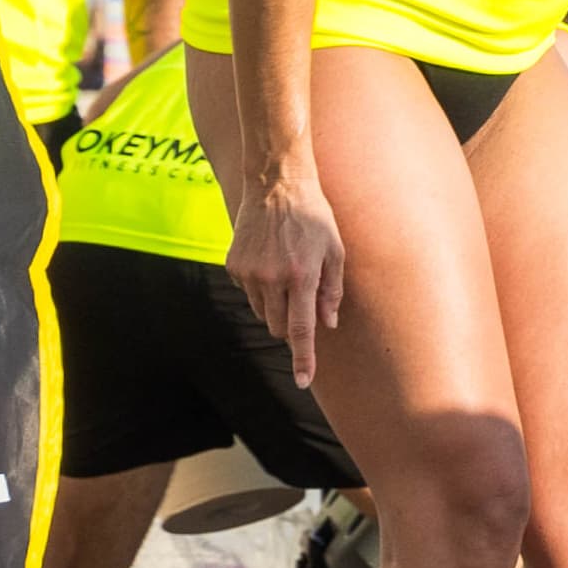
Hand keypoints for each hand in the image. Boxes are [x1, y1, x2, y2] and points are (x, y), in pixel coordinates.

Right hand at [233, 160, 352, 388]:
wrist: (276, 186)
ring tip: (288, 270)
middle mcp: (271, 278)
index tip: (303, 381)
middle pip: (279, 326)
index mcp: (301, 276)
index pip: (300, 329)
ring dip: (277, 304)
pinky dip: (262, 287)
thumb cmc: (314, 218)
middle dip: (291, 324)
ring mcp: (248, 273)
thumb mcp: (335, 251)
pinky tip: (270, 260)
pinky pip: (249, 293)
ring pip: (263, 312)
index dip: (303, 358)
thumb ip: (332, 291)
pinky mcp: (233, 265)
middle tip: (304, 299)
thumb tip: (327, 325)